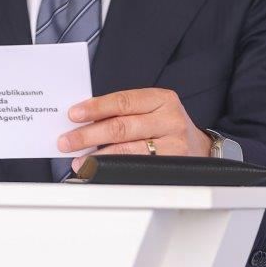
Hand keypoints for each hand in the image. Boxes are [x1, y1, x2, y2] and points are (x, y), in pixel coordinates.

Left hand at [57, 87, 210, 171]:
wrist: (199, 147)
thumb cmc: (165, 126)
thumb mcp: (150, 110)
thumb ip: (122, 111)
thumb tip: (83, 118)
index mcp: (161, 98)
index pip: (123, 101)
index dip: (96, 107)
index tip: (74, 114)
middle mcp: (170, 119)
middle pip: (122, 126)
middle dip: (89, 134)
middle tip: (66, 140)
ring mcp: (174, 143)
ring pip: (128, 149)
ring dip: (97, 155)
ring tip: (78, 159)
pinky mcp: (172, 165)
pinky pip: (137, 167)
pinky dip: (112, 168)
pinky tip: (98, 168)